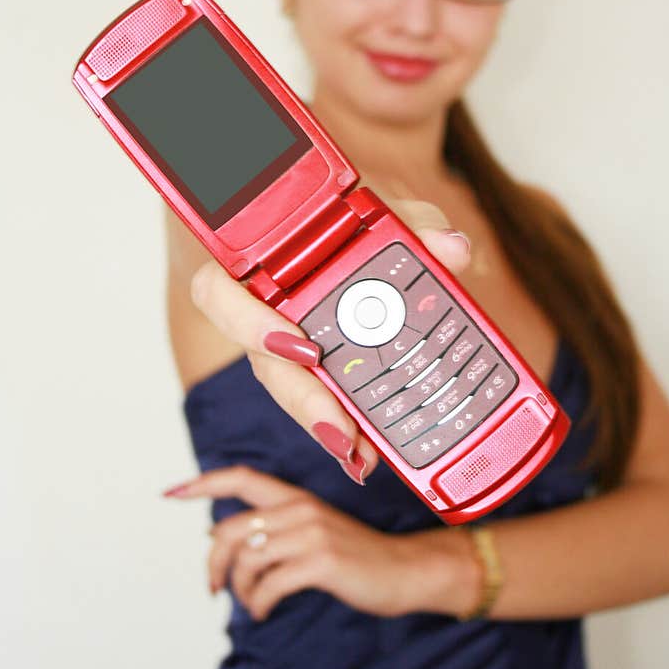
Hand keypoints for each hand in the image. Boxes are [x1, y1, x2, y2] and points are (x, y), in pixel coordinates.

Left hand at [164, 464, 476, 619]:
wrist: (406, 569)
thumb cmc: (358, 557)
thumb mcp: (317, 531)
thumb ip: (279, 528)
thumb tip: (227, 540)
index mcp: (296, 498)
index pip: (241, 478)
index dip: (203, 484)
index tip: (171, 493)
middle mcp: (300, 509)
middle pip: (230, 529)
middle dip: (212, 563)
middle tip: (213, 588)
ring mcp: (310, 534)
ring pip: (246, 559)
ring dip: (239, 590)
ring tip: (252, 604)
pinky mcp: (320, 562)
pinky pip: (268, 585)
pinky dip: (258, 604)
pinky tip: (265, 611)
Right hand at [187, 192, 470, 482]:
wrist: (354, 226)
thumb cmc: (353, 220)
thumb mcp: (384, 213)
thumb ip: (414, 224)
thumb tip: (451, 248)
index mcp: (258, 263)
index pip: (218, 293)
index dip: (249, 325)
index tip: (302, 348)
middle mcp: (263, 312)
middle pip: (264, 365)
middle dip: (303, 402)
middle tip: (340, 430)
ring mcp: (286, 348)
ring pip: (289, 394)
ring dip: (323, 426)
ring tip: (359, 454)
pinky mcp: (313, 374)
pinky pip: (317, 406)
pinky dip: (342, 430)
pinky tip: (367, 455)